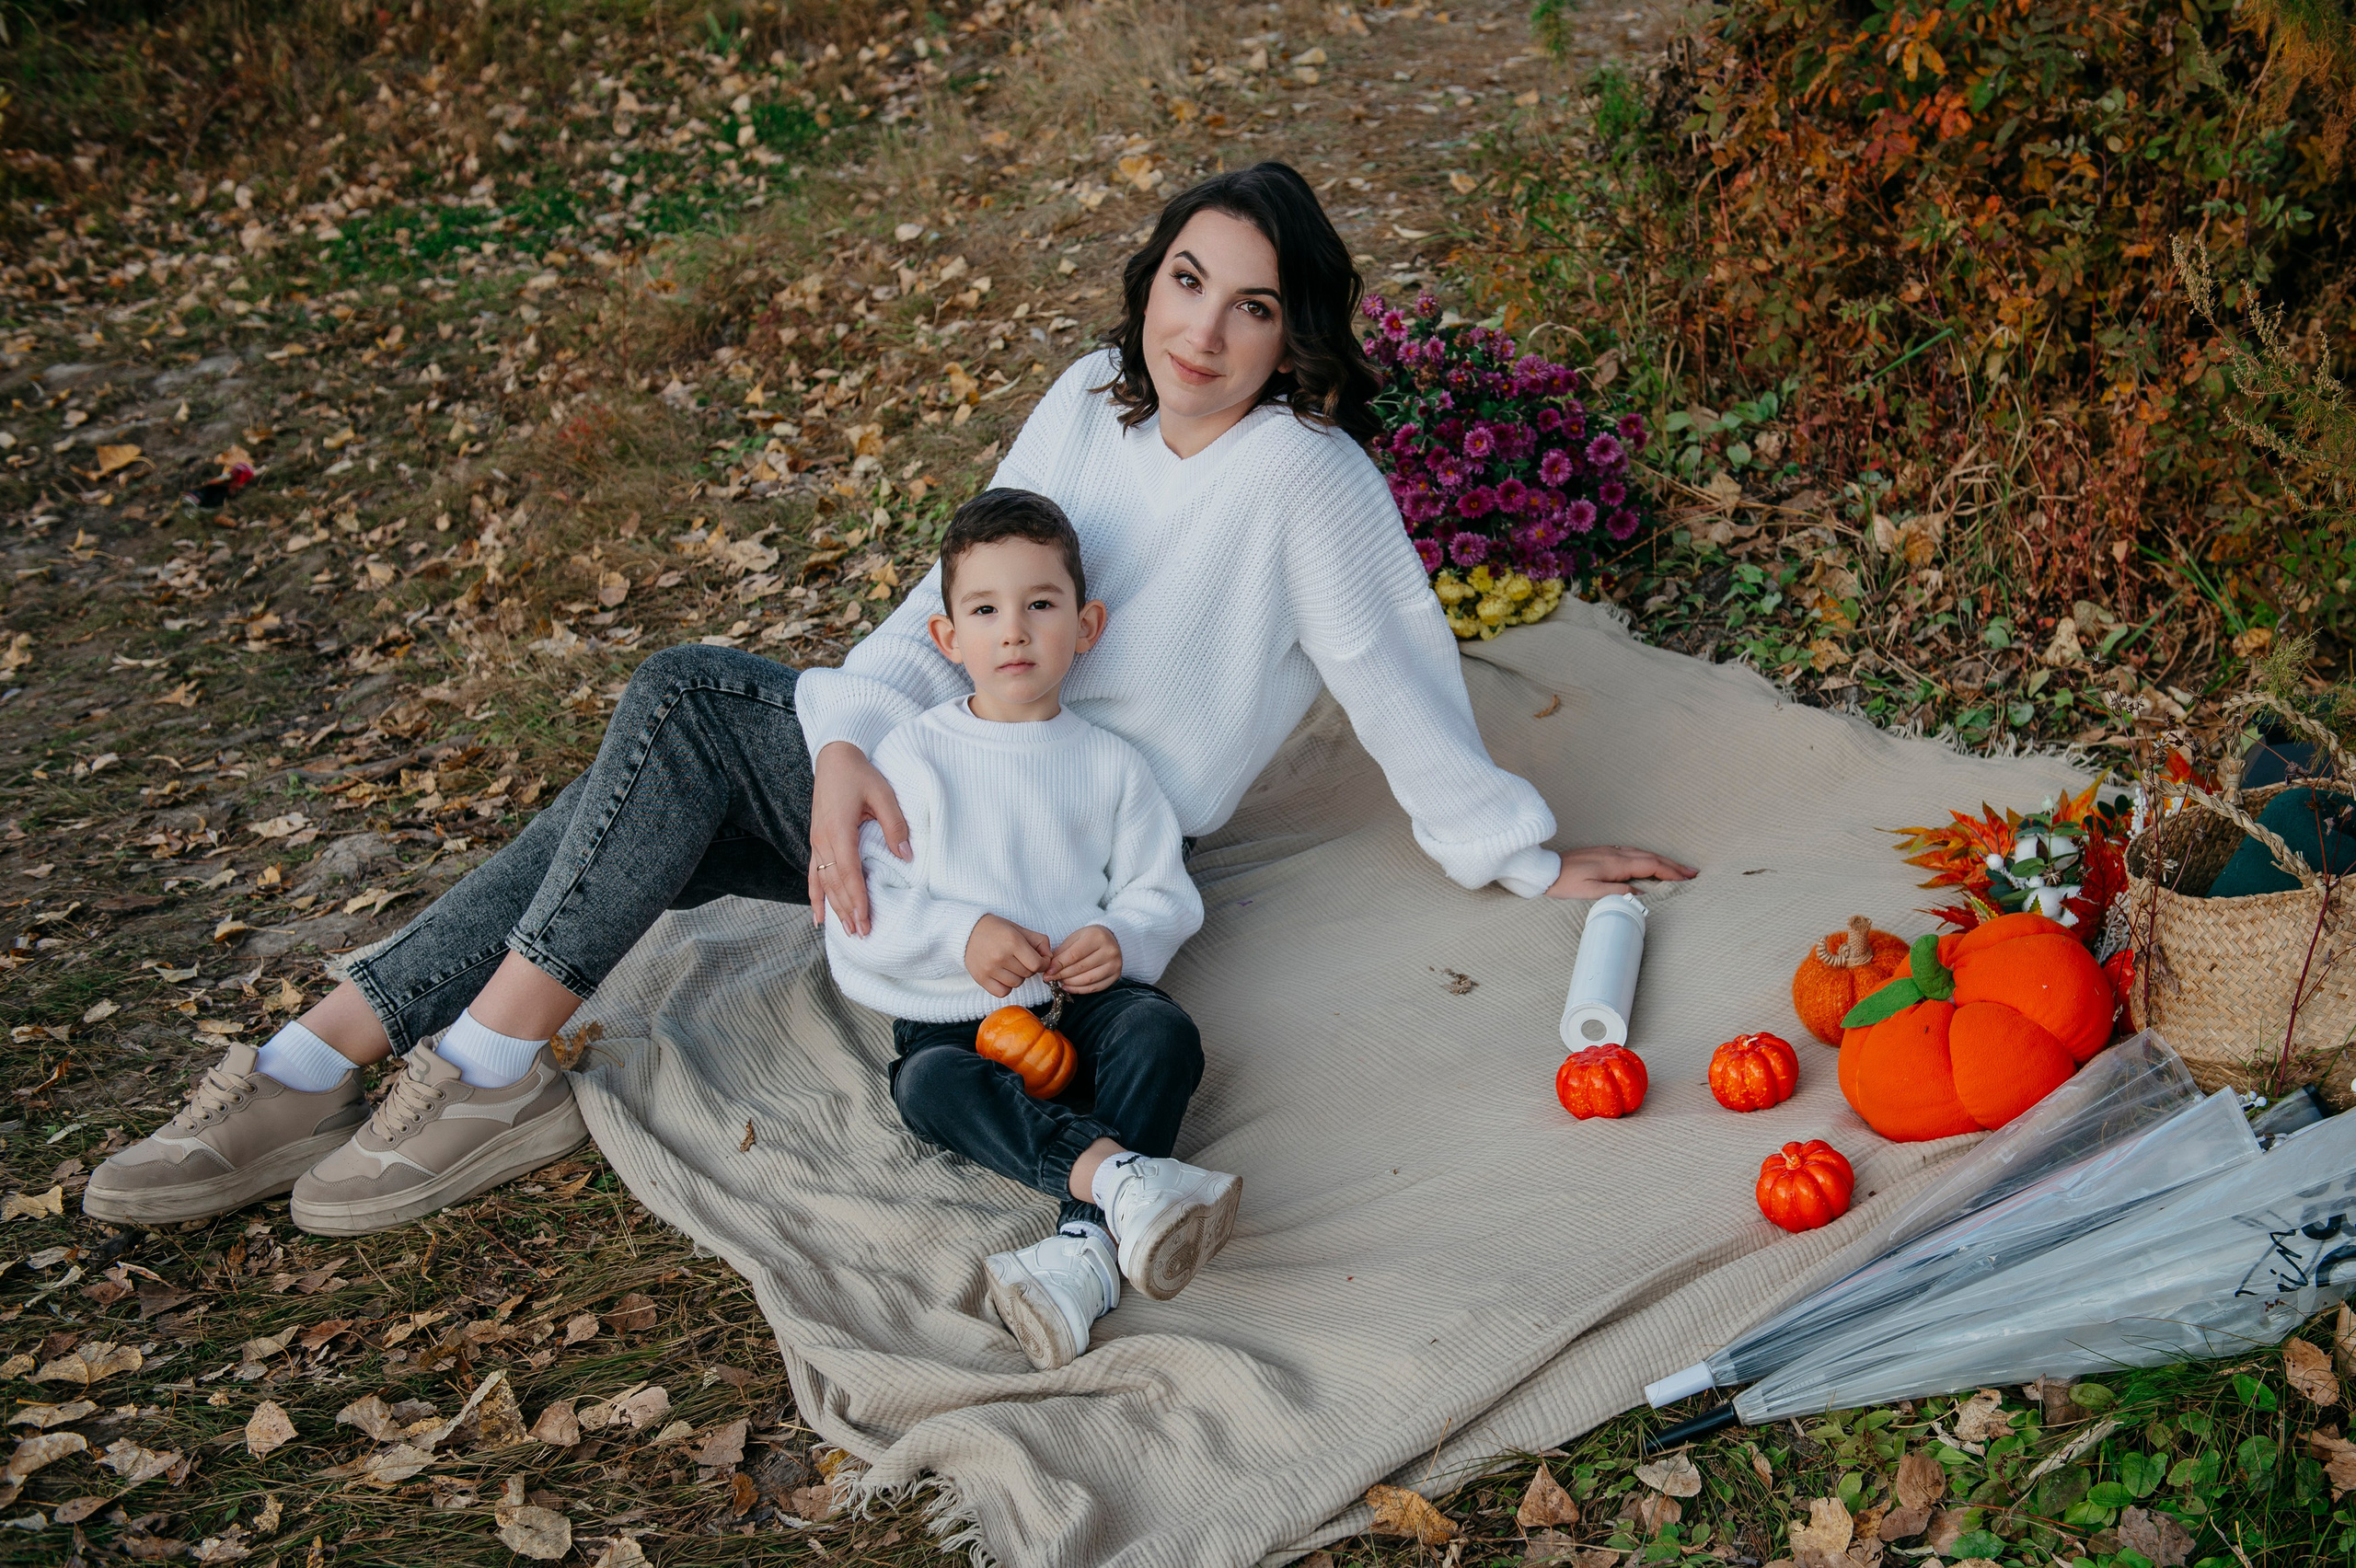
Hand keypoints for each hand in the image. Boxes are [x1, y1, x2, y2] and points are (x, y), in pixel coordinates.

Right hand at [809, 741, 910, 935]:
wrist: (834, 758)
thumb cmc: (860, 774)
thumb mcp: (883, 794)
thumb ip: (895, 825)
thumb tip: (907, 855)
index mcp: (839, 830)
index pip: (849, 873)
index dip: (857, 898)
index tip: (866, 919)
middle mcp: (822, 840)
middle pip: (835, 883)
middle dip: (848, 910)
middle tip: (861, 934)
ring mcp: (816, 842)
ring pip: (823, 882)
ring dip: (834, 908)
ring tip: (847, 931)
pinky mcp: (816, 842)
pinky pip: (812, 875)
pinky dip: (815, 896)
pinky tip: (818, 917)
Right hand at [966, 913, 1053, 996]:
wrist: (967, 931)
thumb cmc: (996, 929)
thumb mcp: (1019, 929)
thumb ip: (1039, 942)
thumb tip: (1049, 958)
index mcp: (1012, 941)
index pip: (1037, 964)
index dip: (1043, 963)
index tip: (1039, 959)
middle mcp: (1001, 956)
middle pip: (1027, 974)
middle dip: (1028, 968)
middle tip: (1019, 958)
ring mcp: (990, 969)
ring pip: (1017, 984)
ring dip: (1017, 977)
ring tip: (1009, 965)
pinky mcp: (981, 979)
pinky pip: (1003, 992)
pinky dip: (1006, 986)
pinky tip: (1002, 975)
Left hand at [1045, 925, 1122, 992]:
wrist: (1111, 939)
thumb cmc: (1090, 938)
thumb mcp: (1075, 938)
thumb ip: (1062, 952)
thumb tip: (1050, 968)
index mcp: (1097, 937)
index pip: (1074, 955)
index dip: (1059, 965)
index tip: (1048, 971)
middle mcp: (1109, 951)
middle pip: (1081, 968)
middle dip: (1062, 975)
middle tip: (1050, 978)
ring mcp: (1114, 964)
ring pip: (1088, 980)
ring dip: (1070, 983)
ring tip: (1059, 981)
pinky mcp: (1116, 975)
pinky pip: (1095, 987)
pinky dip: (1080, 990)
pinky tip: (1069, 987)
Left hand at [1547, 845, 1698, 898]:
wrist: (1545, 870)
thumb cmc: (1564, 883)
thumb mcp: (1589, 893)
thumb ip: (1616, 893)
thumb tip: (1640, 895)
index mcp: (1615, 864)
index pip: (1651, 866)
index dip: (1671, 872)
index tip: (1687, 878)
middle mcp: (1615, 854)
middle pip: (1651, 857)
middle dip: (1673, 865)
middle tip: (1692, 872)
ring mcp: (1610, 851)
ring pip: (1643, 853)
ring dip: (1663, 860)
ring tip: (1678, 869)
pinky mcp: (1604, 852)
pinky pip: (1633, 853)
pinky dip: (1648, 857)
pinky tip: (1650, 861)